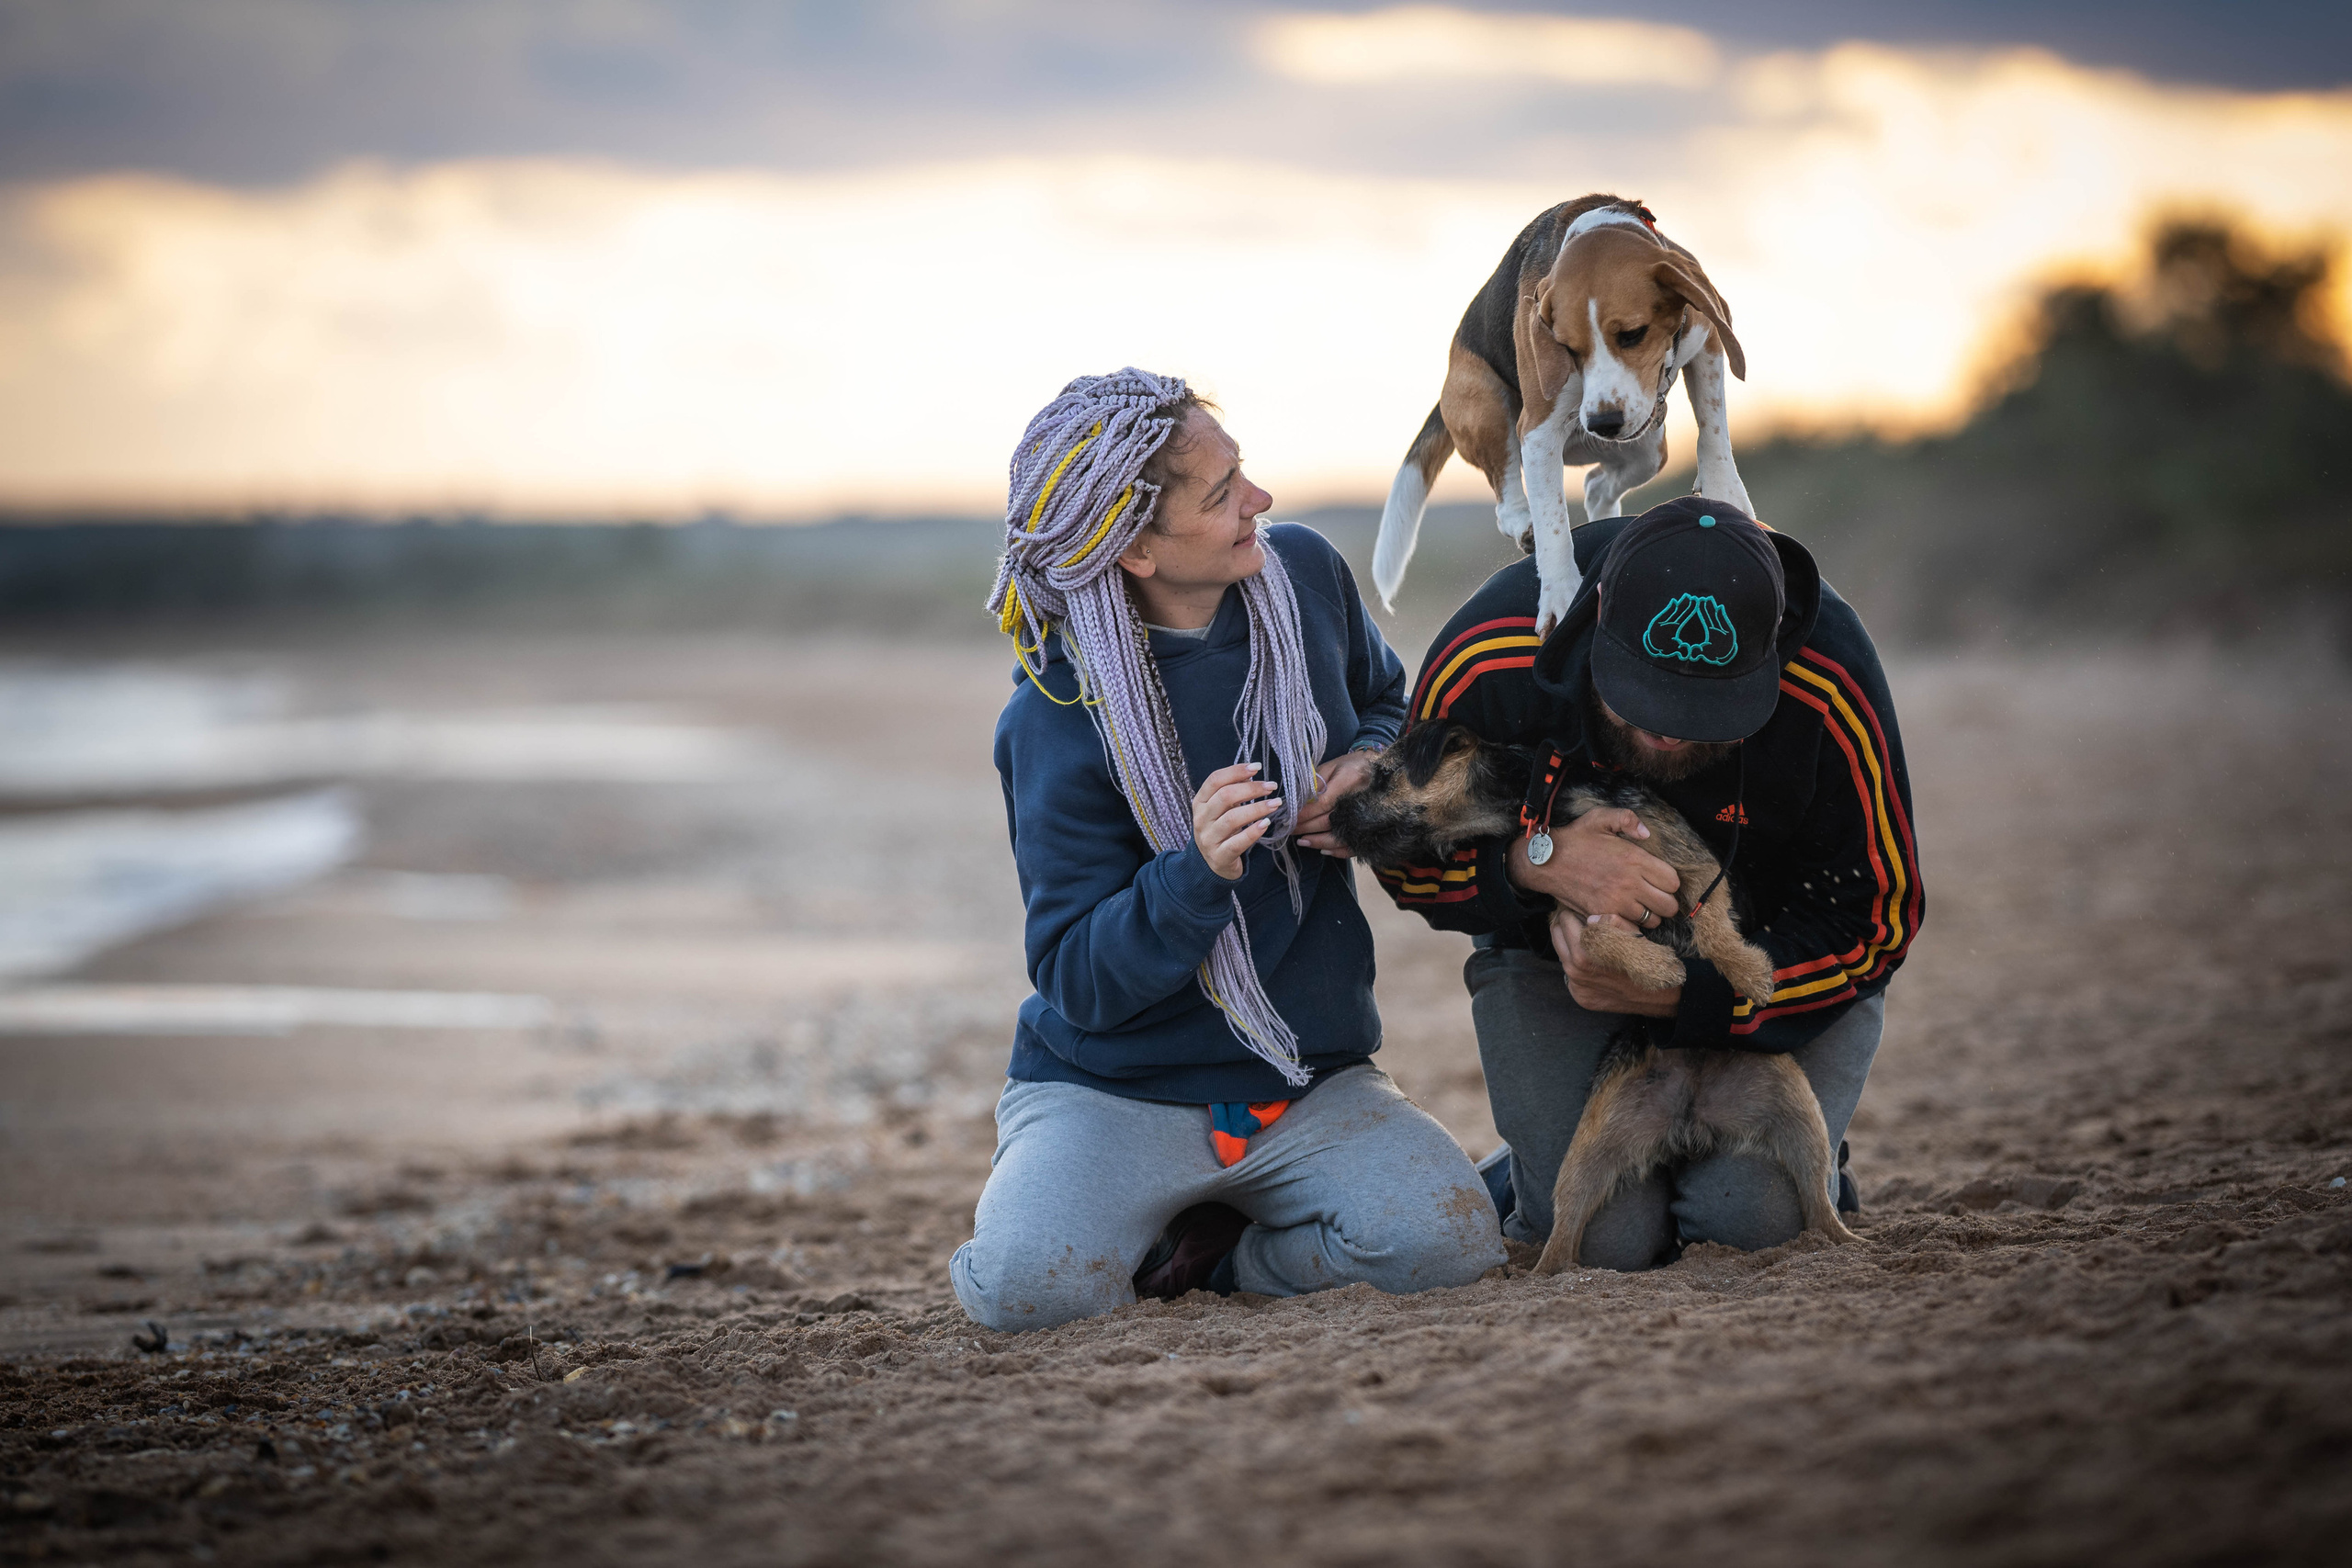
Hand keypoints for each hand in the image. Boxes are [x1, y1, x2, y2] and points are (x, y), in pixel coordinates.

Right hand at [1193, 762, 1280, 880]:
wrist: (1211, 864)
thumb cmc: (1220, 830)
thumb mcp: (1220, 809)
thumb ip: (1231, 792)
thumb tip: (1251, 774)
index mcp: (1200, 802)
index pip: (1215, 780)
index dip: (1236, 771)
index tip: (1257, 767)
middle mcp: (1201, 819)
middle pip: (1225, 797)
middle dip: (1251, 789)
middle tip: (1271, 786)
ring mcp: (1209, 839)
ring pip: (1232, 819)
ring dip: (1257, 808)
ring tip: (1275, 803)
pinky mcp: (1220, 856)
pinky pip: (1237, 843)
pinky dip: (1253, 832)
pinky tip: (1266, 824)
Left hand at [1291, 750, 1378, 856]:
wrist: (1382, 771)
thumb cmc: (1353, 766)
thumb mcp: (1332, 766)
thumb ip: (1315, 782)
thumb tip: (1298, 800)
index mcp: (1350, 781)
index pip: (1322, 803)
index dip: (1304, 813)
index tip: (1287, 818)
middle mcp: (1359, 801)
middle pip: (1328, 821)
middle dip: (1305, 827)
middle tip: (1289, 830)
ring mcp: (1367, 817)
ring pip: (1338, 837)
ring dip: (1317, 842)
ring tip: (1302, 841)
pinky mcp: (1371, 829)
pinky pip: (1353, 846)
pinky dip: (1337, 851)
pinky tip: (1323, 850)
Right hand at [1508, 808, 1681, 926]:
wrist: (1546, 861)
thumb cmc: (1575, 839)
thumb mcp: (1600, 818)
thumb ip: (1628, 819)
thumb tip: (1647, 833)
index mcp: (1634, 859)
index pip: (1672, 881)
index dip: (1669, 882)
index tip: (1659, 880)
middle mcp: (1629, 883)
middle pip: (1668, 906)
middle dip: (1665, 902)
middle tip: (1654, 896)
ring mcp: (1616, 902)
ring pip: (1652, 920)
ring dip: (1649, 915)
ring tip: (1639, 906)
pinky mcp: (1602, 915)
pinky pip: (1630, 929)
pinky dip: (1631, 926)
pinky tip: (1625, 915)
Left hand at [1550, 909, 1680, 1016]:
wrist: (1660, 994)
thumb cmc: (1648, 959)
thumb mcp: (1632, 933)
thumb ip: (1609, 921)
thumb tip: (1590, 917)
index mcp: (1584, 953)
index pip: (1564, 920)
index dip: (1572, 910)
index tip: (1578, 906)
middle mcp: (1575, 972)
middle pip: (1556, 936)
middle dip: (1566, 924)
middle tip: (1578, 917)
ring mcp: (1576, 987)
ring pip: (1562, 954)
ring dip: (1570, 943)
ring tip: (1588, 937)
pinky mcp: (1580, 998)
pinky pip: (1570, 975)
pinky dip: (1578, 965)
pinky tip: (1594, 960)